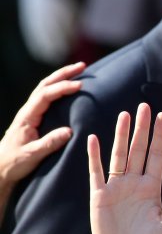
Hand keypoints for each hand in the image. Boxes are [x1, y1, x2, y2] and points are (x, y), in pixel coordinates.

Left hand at [0, 61, 84, 188]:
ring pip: (45, 88)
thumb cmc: (15, 162)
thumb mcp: (32, 155)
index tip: (80, 85)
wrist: (1, 167)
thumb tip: (69, 131)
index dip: (62, 88)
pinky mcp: (34, 118)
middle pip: (45, 85)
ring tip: (79, 71)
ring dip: (61, 78)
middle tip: (82, 66)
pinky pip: (48, 97)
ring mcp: (30, 113)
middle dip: (63, 74)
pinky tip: (69, 88)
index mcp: (27, 117)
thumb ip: (49, 143)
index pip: (45, 95)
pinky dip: (59, 88)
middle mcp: (28, 111)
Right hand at [87, 103, 161, 233]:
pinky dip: (95, 155)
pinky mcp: (99, 195)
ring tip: (125, 115)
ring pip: (119, 155)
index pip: (157, 155)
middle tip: (144, 106)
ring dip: (120, 135)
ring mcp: (116, 187)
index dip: (160, 137)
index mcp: (152, 187)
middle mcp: (134, 182)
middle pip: (138, 149)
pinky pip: (96, 171)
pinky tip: (95, 138)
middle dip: (142, 128)